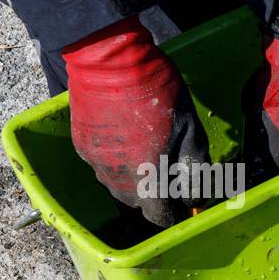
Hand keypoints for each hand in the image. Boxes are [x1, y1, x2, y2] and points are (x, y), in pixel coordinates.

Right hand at [62, 16, 210, 226]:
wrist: (112, 62)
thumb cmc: (160, 96)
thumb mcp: (192, 133)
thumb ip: (195, 172)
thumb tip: (196, 199)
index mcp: (149, 182)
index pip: (160, 218)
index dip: (174, 214)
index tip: (182, 204)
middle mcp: (118, 181)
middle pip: (138, 205)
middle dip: (156, 196)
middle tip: (169, 173)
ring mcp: (97, 164)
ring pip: (118, 187)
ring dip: (135, 181)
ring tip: (148, 154)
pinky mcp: (82, 147)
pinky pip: (103, 166)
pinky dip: (117, 162)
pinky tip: (127, 141)